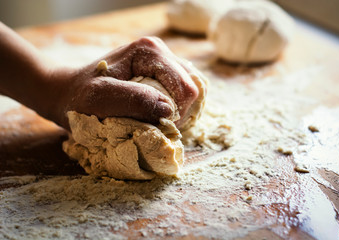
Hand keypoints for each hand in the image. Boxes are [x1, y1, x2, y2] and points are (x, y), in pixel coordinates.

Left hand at [52, 37, 199, 129]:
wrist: (68, 93)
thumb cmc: (79, 98)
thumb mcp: (99, 100)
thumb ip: (134, 100)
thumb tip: (169, 110)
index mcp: (149, 52)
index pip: (185, 88)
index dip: (174, 114)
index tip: (151, 125)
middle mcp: (160, 51)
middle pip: (192, 89)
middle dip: (176, 113)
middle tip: (150, 124)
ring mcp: (163, 62)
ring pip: (190, 93)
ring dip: (175, 113)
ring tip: (151, 120)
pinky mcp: (162, 74)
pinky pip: (182, 95)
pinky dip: (173, 111)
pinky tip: (156, 115)